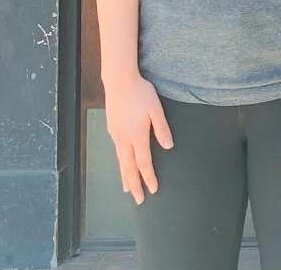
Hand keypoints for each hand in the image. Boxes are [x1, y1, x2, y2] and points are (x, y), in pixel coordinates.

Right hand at [104, 74, 173, 204]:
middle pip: (128, 167)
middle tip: (138, 200)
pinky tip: (122, 166)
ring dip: (125, 177)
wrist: (119, 80)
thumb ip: (162, 128)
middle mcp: (123, 138)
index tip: (153, 189)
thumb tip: (168, 147)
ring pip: (120, 161)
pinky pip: (117, 152)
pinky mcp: (112, 129)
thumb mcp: (156, 108)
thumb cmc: (140, 92)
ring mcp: (115, 134)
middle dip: (134, 185)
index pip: (143, 162)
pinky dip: (120, 164)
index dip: (148, 177)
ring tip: (127, 190)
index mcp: (137, 134)